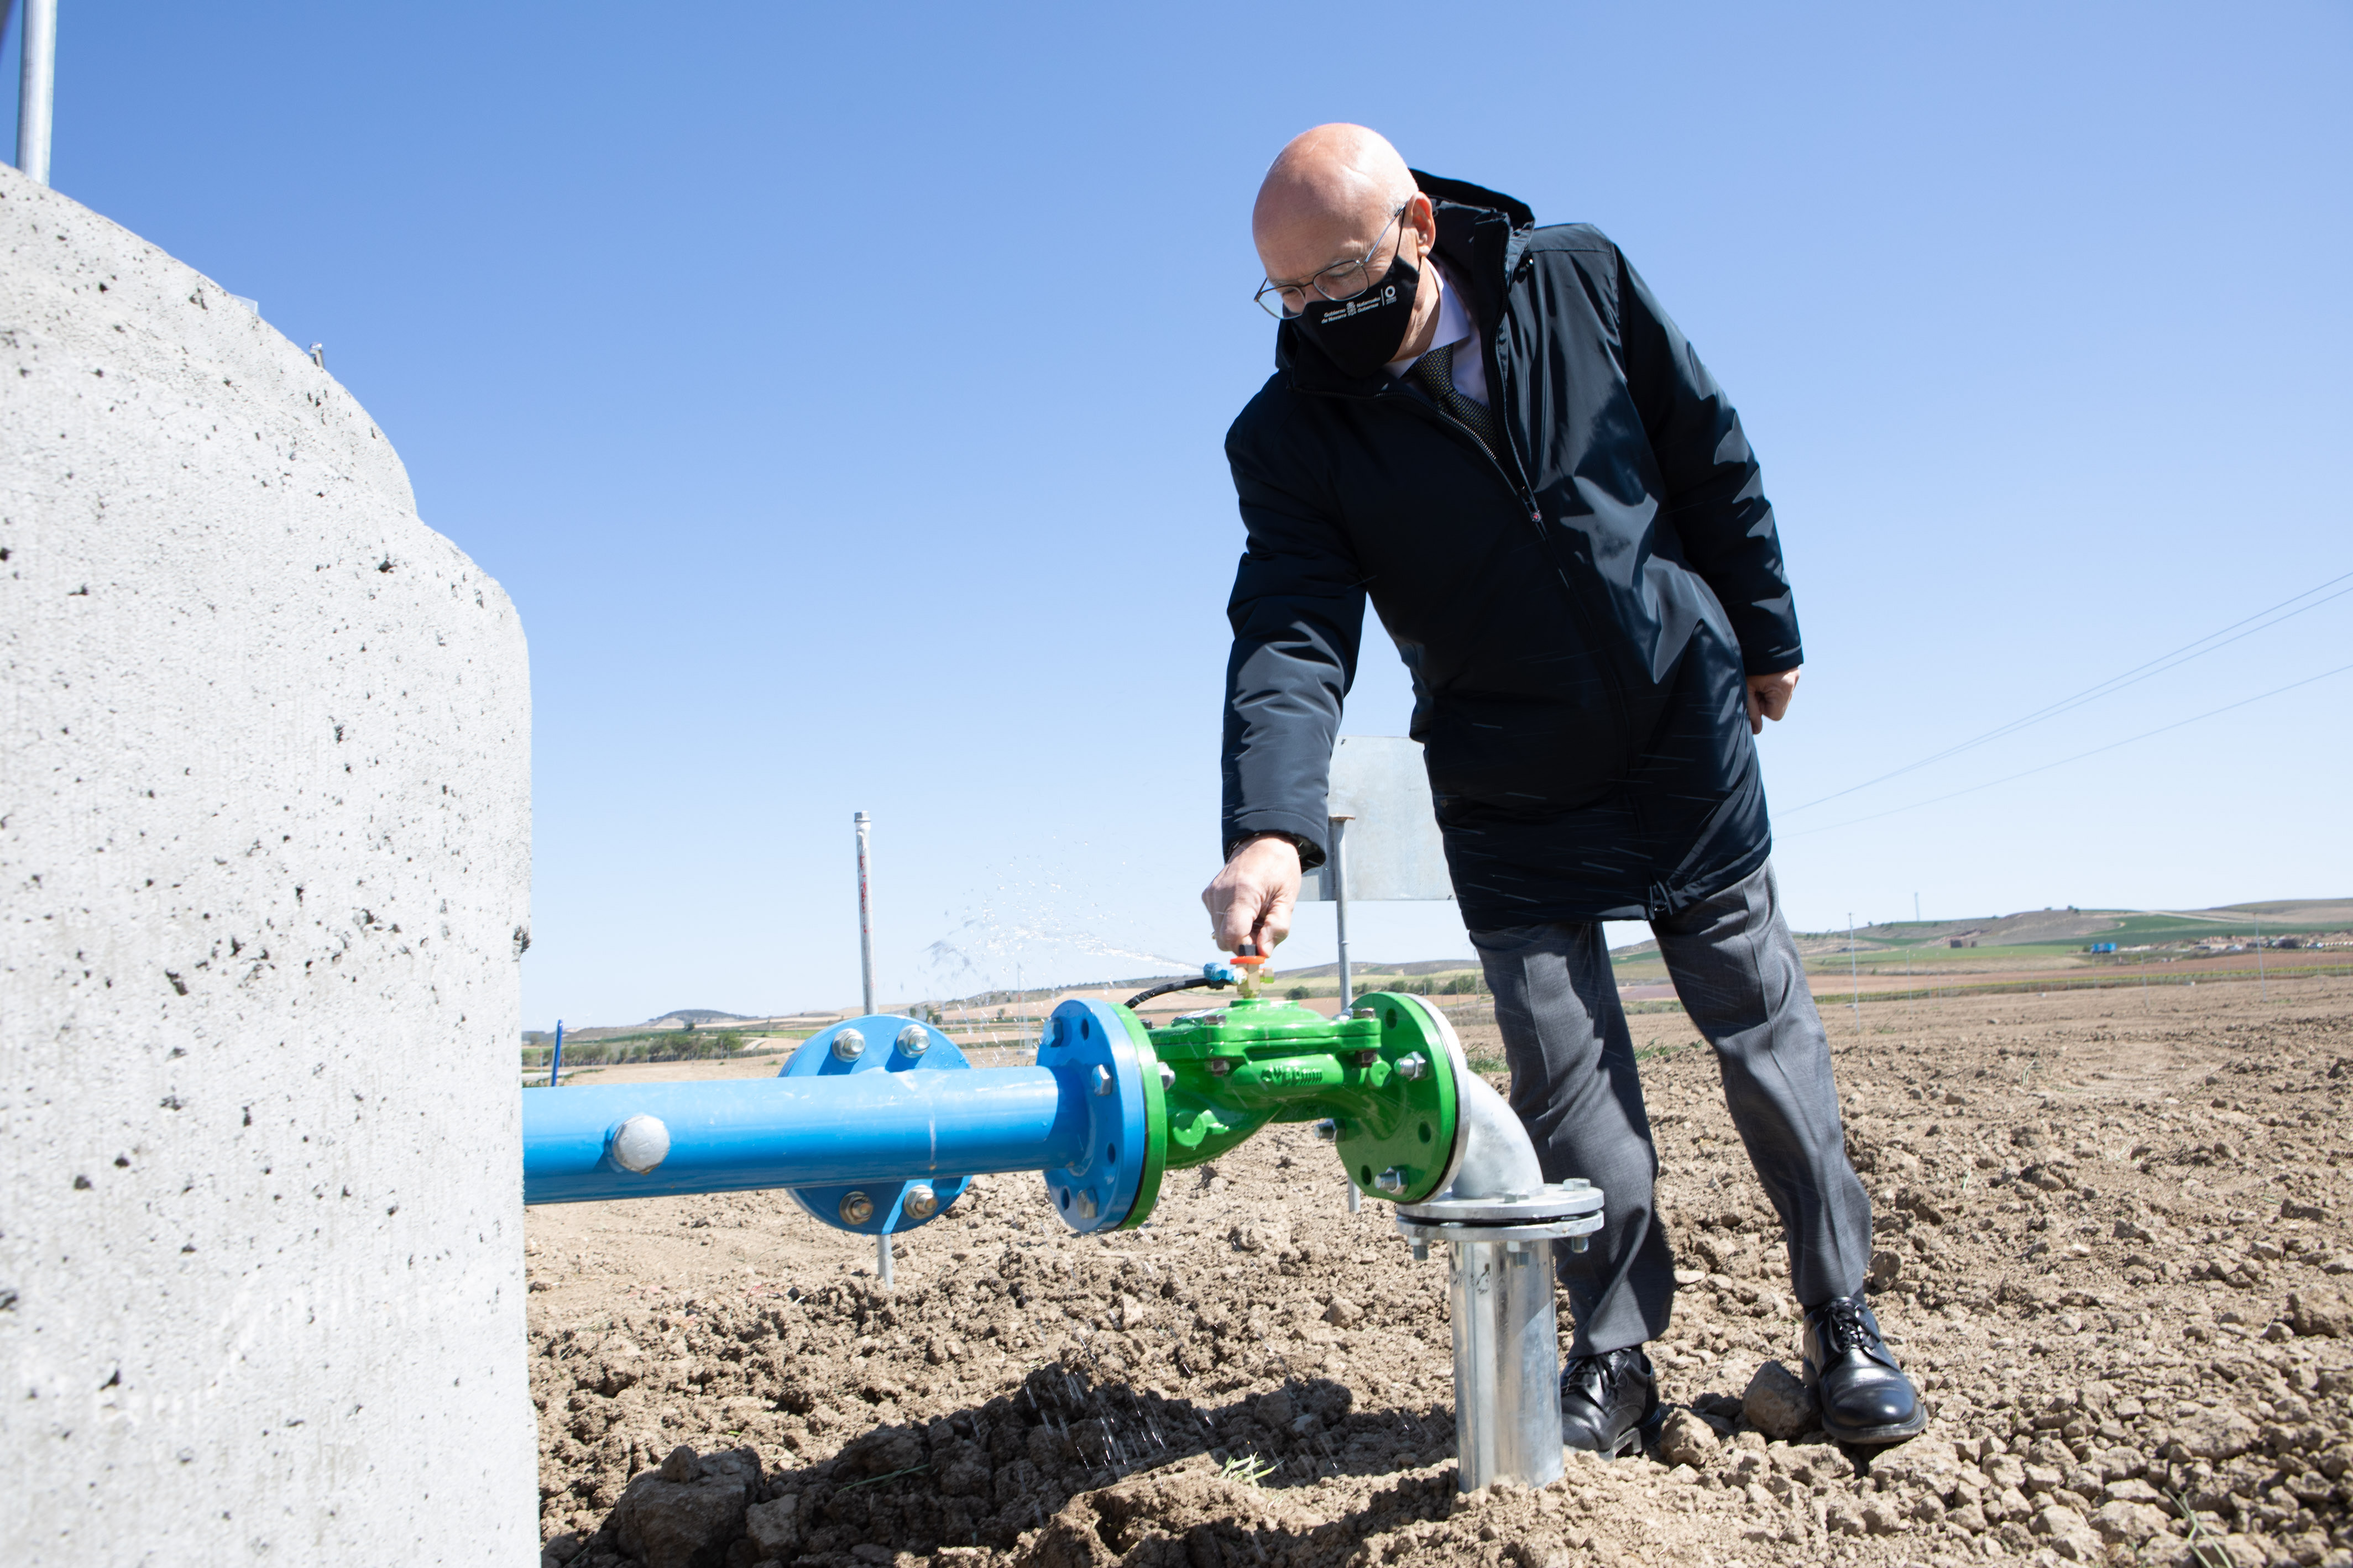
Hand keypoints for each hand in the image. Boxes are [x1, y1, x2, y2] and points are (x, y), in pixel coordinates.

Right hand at [1201, 835, 1300, 954]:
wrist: (1263, 842)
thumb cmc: (1279, 868)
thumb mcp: (1288, 899)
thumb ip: (1277, 928)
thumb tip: (1263, 953)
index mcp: (1242, 893)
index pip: (1233, 936)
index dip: (1247, 950)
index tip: (1262, 950)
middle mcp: (1220, 894)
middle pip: (1224, 939)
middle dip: (1244, 942)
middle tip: (1264, 928)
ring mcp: (1211, 894)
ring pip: (1219, 933)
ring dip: (1239, 933)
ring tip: (1257, 915)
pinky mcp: (1208, 895)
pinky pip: (1217, 922)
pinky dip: (1231, 923)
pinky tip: (1246, 909)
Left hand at [1745, 667, 1800, 734]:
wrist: (1759, 636)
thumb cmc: (1750, 663)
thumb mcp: (1747, 687)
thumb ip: (1752, 711)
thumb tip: (1757, 731)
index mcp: (1784, 687)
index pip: (1775, 715)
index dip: (1762, 708)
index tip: (1754, 695)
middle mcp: (1793, 682)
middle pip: (1780, 706)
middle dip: (1766, 701)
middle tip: (1756, 687)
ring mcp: (1795, 675)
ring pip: (1781, 697)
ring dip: (1770, 693)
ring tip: (1760, 680)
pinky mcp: (1793, 670)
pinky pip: (1783, 686)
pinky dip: (1774, 685)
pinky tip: (1766, 676)